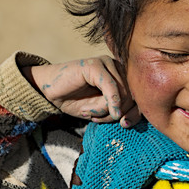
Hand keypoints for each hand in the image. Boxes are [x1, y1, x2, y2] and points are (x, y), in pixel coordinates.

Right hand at [23, 57, 140, 126]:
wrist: (49, 91)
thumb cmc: (75, 100)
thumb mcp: (100, 110)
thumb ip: (117, 110)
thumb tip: (128, 115)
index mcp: (122, 76)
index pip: (140, 94)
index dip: (136, 111)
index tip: (125, 124)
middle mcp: (117, 67)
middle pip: (132, 94)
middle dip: (118, 112)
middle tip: (99, 119)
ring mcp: (107, 63)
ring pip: (122, 92)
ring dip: (109, 110)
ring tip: (92, 114)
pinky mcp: (95, 64)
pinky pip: (110, 86)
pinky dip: (112, 101)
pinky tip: (112, 112)